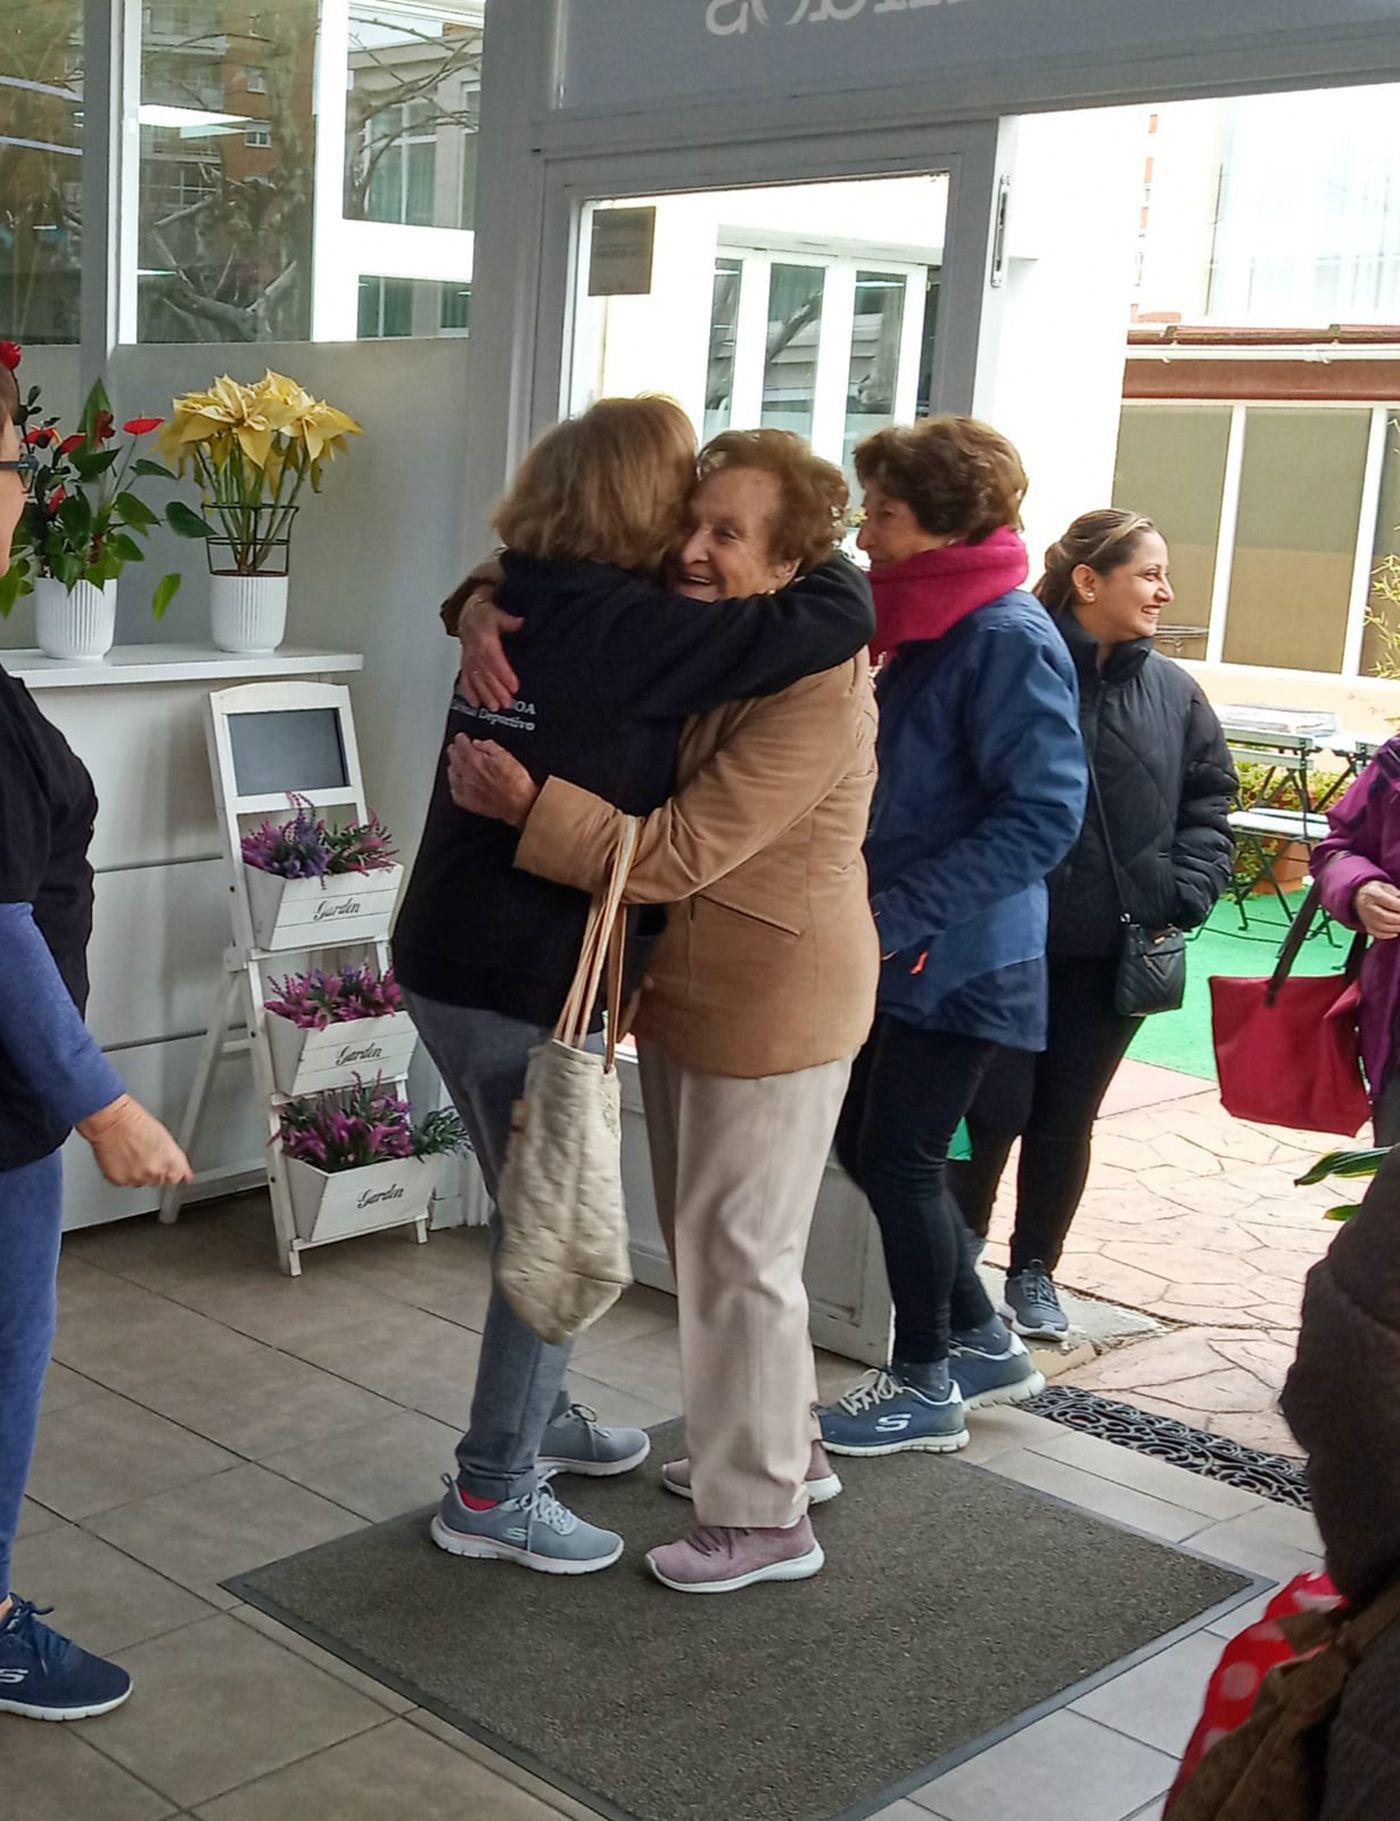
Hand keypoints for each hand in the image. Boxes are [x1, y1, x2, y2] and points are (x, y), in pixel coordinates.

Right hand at [77, 1094, 192, 1187]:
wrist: (113, 1121)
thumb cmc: (137, 1122)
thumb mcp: (166, 1138)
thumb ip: (176, 1159)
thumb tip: (185, 1175)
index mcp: (171, 1162)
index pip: (177, 1177)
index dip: (171, 1171)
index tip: (167, 1167)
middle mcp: (156, 1173)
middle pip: (159, 1180)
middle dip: (154, 1170)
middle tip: (144, 1154)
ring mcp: (138, 1178)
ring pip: (141, 1182)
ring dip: (138, 1172)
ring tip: (132, 1153)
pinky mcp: (121, 1181)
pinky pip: (125, 1182)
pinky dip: (123, 1173)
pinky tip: (122, 1158)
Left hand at [447, 735, 540, 826]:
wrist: (521, 803)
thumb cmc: (517, 783)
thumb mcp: (507, 756)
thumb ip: (490, 746)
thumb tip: (480, 743)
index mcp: (476, 760)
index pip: (461, 744)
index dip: (461, 739)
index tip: (461, 738)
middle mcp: (468, 774)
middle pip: (454, 758)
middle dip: (454, 751)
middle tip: (455, 748)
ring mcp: (467, 789)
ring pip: (452, 774)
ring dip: (453, 767)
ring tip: (455, 764)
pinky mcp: (469, 803)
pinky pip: (455, 793)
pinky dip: (454, 786)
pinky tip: (457, 785)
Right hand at [458, 587, 522, 709]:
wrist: (468, 615)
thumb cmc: (484, 615)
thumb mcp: (497, 614)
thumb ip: (509, 621)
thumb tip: (520, 623)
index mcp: (484, 639)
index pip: (494, 659)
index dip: (504, 674)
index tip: (513, 686)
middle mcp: (474, 651)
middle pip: (486, 673)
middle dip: (496, 690)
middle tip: (507, 702)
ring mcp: (469, 659)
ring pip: (476, 679)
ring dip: (485, 694)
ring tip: (495, 707)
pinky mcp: (465, 664)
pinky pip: (465, 679)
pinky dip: (469, 692)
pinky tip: (475, 703)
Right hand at [1355, 878, 1399, 939]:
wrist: (1358, 897)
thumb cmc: (1375, 891)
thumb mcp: (1385, 886)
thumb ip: (1395, 893)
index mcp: (1372, 894)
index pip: (1390, 902)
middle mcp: (1366, 907)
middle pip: (1385, 917)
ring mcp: (1365, 918)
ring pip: (1383, 927)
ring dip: (1397, 927)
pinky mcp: (1366, 926)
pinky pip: (1378, 933)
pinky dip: (1388, 934)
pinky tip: (1396, 931)